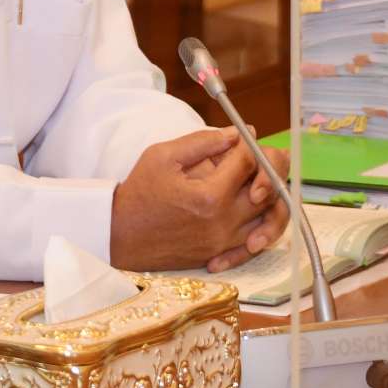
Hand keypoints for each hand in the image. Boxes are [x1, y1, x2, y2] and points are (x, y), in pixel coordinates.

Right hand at [109, 128, 277, 270]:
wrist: (120, 233)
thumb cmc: (140, 192)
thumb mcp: (164, 156)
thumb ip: (203, 142)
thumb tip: (235, 134)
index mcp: (210, 195)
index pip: (248, 162)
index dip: (248, 144)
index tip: (240, 138)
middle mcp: (223, 222)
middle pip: (267, 191)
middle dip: (265, 168)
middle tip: (251, 157)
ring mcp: (223, 241)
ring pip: (267, 218)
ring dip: (267, 196)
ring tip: (254, 180)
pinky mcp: (220, 253)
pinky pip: (254, 240)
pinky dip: (260, 224)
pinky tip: (250, 210)